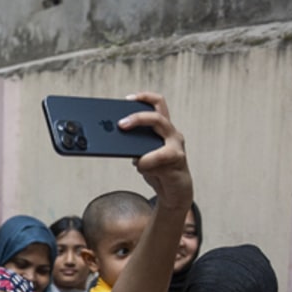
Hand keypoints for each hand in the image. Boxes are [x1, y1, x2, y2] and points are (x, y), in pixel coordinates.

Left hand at [118, 92, 190, 211]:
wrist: (174, 193)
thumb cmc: (158, 172)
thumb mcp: (142, 157)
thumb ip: (133, 147)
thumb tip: (113, 139)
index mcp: (163, 129)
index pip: (158, 104)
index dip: (144, 98)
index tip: (127, 99)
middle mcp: (171, 133)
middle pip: (157, 114)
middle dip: (137, 116)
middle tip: (120, 124)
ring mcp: (176, 144)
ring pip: (161, 127)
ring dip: (142, 133)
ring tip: (131, 150)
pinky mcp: (177, 158)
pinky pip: (159, 155)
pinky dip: (146, 162)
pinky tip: (140, 167)